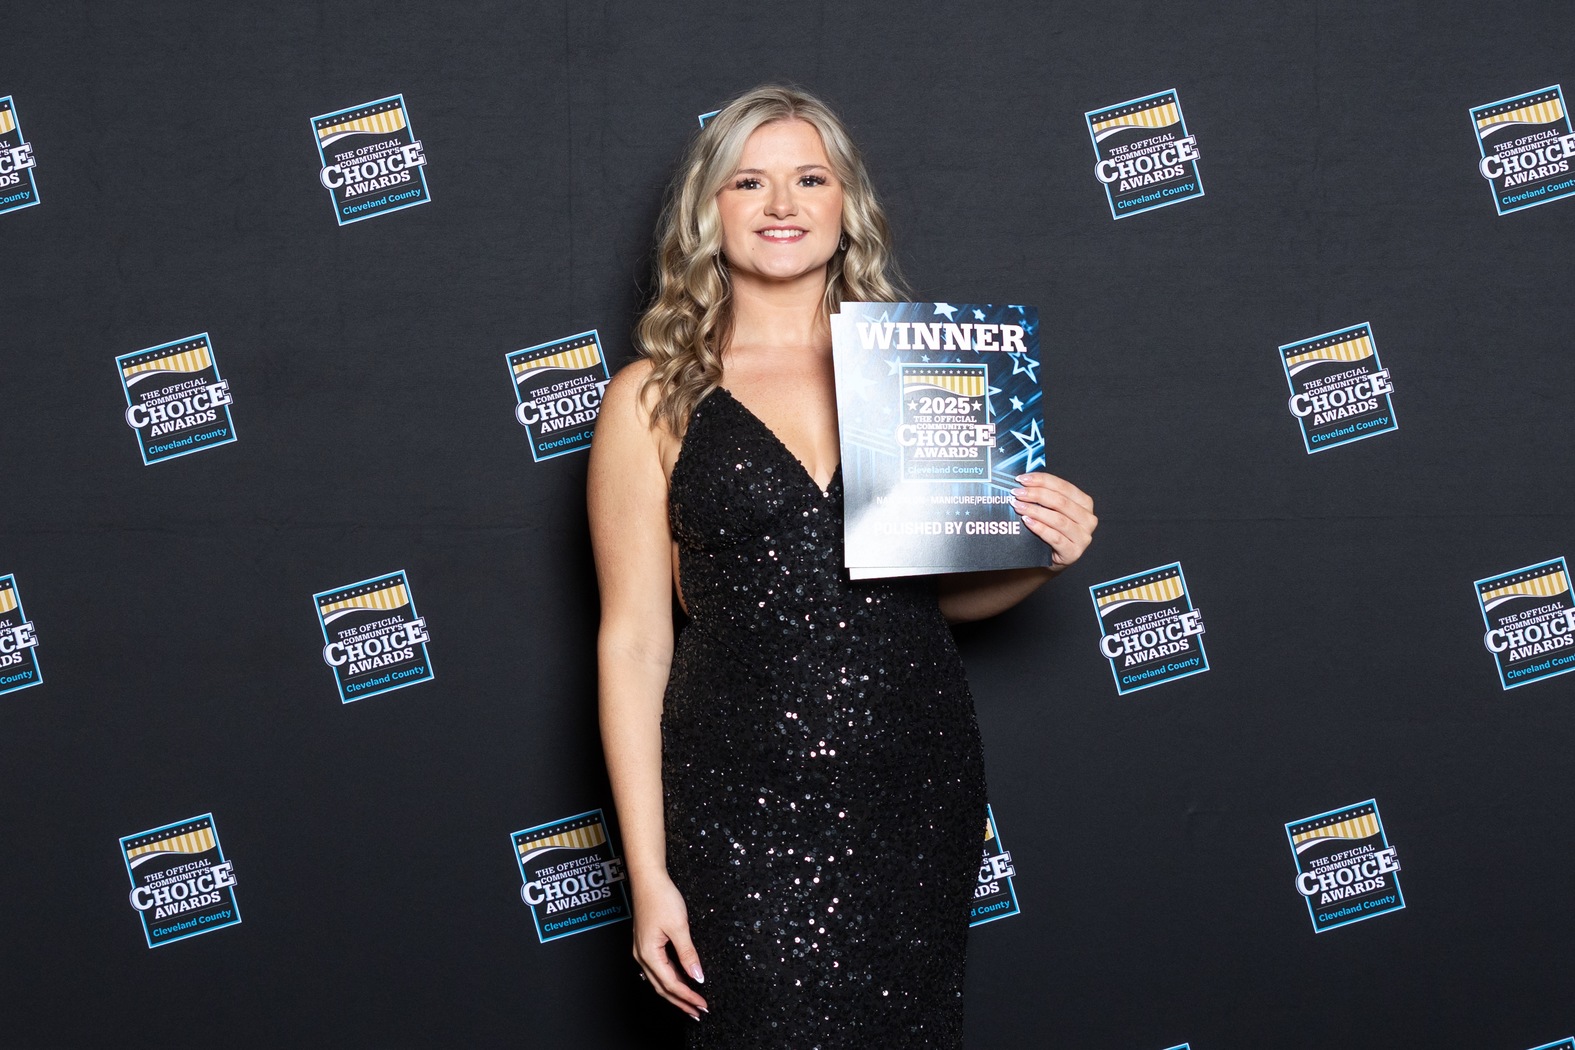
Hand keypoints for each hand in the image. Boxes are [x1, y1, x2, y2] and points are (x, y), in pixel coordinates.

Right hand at [631, 872, 708, 1018]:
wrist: (648, 879)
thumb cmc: (660, 897)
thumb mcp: (679, 926)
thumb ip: (688, 953)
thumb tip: (697, 976)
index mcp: (648, 954)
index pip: (671, 984)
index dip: (688, 996)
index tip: (702, 1005)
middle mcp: (642, 956)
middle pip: (662, 988)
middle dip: (681, 1002)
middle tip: (697, 1012)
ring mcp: (642, 950)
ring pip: (659, 980)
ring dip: (676, 993)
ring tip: (691, 1002)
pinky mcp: (646, 944)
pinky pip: (658, 969)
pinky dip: (670, 979)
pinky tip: (681, 981)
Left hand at [1008, 472, 1096, 571]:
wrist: (1051, 558)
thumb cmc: (1051, 529)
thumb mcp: (1052, 510)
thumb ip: (1045, 496)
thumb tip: (1024, 480)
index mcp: (1085, 503)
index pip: (1063, 487)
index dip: (1042, 480)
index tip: (1022, 479)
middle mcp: (1088, 519)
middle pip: (1060, 502)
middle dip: (1036, 495)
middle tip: (1016, 493)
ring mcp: (1083, 537)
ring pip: (1058, 519)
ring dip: (1035, 511)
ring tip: (1018, 506)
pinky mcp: (1074, 552)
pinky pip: (1055, 538)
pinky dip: (1039, 528)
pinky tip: (1027, 522)